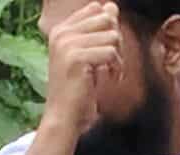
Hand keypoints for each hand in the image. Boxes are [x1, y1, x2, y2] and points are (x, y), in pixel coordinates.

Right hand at [42, 2, 123, 139]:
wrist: (63, 118)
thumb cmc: (77, 91)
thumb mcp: (88, 56)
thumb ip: (99, 31)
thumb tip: (113, 7)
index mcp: (61, 30)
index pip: (95, 9)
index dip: (108, 28)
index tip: (104, 52)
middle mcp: (61, 33)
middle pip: (106, 19)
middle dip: (115, 41)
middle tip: (111, 63)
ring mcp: (67, 44)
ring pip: (112, 36)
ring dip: (118, 57)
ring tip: (110, 73)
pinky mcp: (76, 58)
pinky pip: (111, 52)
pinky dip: (116, 67)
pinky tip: (109, 79)